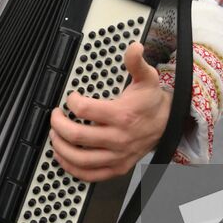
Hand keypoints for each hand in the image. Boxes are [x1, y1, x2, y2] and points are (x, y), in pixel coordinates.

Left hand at [49, 42, 171, 182]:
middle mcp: (118, 138)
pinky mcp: (117, 167)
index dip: (72, 101)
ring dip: (61, 147)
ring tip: (55, 136)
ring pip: (80, 159)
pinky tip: (64, 157)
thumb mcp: (147, 78)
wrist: (168, 124)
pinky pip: (90, 175)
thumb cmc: (151, 102)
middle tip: (55, 117)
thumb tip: (135, 47)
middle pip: (77, 136)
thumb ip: (137, 63)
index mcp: (122, 115)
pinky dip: (72, 168)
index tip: (70, 98)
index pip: (85, 110)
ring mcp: (117, 156)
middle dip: (58, 125)